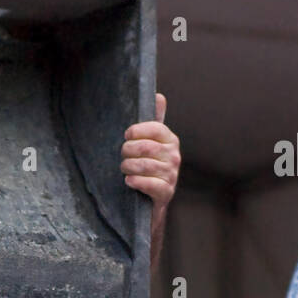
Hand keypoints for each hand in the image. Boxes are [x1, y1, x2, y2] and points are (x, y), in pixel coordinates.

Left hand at [121, 93, 179, 225]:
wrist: (150, 201)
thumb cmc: (147, 167)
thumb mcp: (150, 143)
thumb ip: (154, 122)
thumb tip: (159, 95)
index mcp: (170, 140)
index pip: (155, 128)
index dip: (137, 131)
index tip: (126, 135)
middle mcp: (174, 157)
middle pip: (146, 147)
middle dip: (128, 151)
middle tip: (122, 156)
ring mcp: (172, 175)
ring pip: (145, 165)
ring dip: (128, 167)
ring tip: (124, 169)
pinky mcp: (166, 193)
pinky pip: (150, 184)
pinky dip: (136, 182)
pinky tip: (128, 181)